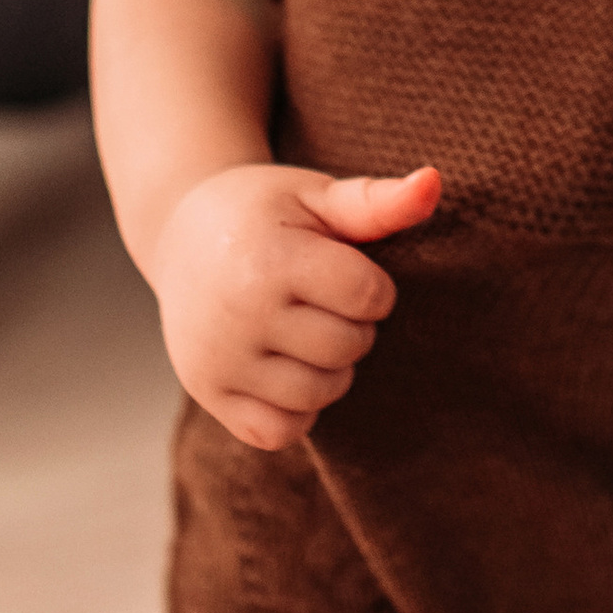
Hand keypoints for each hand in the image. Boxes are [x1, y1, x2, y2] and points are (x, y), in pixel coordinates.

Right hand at [152, 159, 441, 450]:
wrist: (180, 234)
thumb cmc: (264, 214)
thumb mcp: (316, 197)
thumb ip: (377, 201)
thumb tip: (433, 181)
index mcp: (269, 259)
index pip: (368, 296)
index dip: (373, 285)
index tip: (345, 268)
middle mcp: (238, 314)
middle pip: (347, 346)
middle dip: (353, 325)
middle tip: (322, 300)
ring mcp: (218, 360)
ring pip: (319, 393)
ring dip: (331, 368)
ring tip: (307, 331)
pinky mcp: (208, 393)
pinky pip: (279, 430)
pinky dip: (296, 409)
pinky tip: (285, 367)